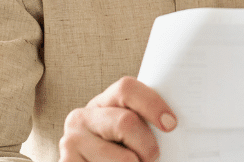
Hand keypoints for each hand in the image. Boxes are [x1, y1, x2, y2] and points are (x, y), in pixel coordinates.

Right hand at [59, 76, 176, 161]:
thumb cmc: (120, 152)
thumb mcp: (130, 133)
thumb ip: (143, 123)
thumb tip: (172, 123)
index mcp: (102, 103)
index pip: (127, 88)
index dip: (152, 104)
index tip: (170, 124)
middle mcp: (81, 118)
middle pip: (126, 122)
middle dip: (147, 145)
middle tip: (151, 158)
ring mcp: (70, 142)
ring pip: (124, 158)